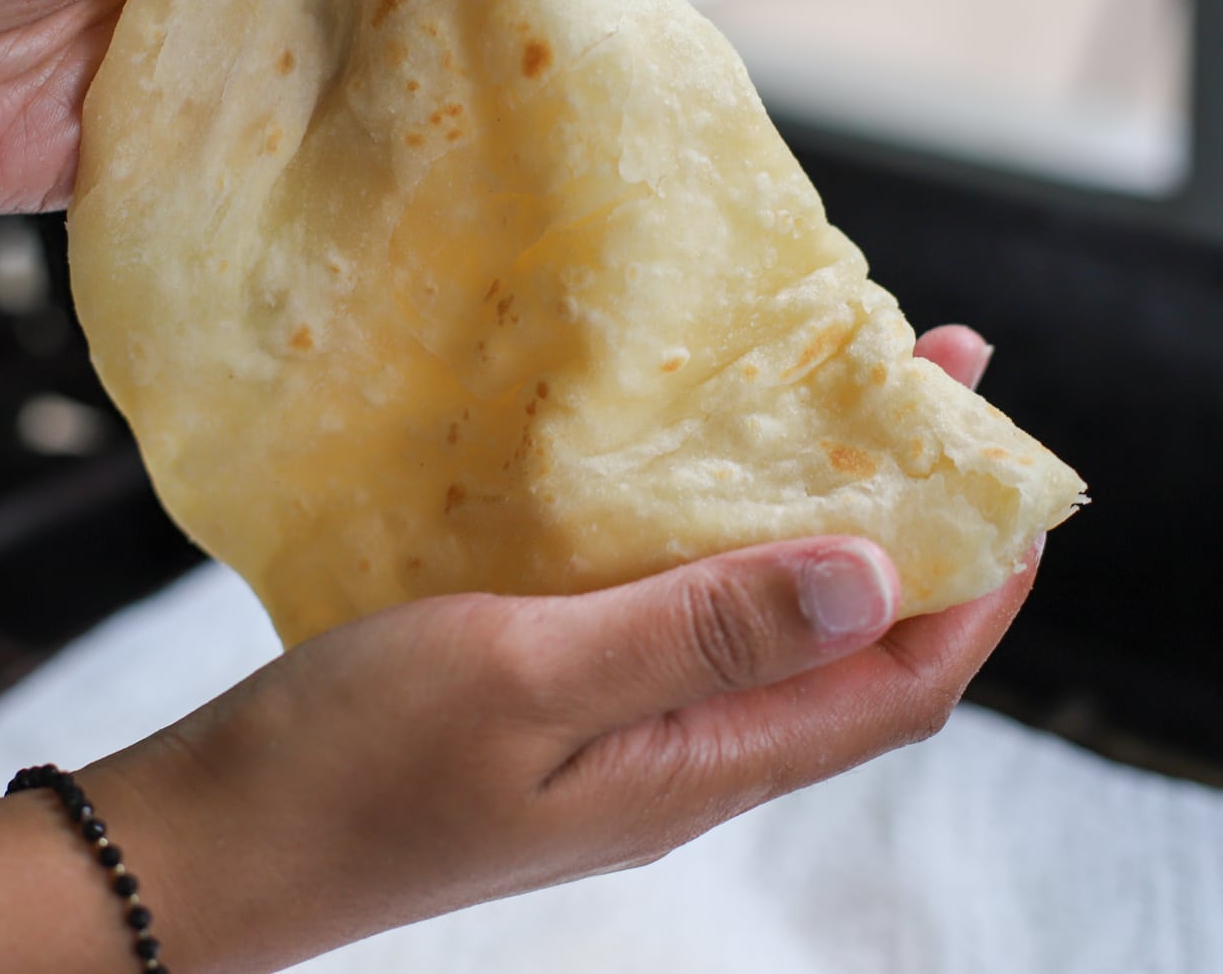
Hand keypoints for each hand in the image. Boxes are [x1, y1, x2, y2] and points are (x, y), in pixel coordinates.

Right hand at [91, 327, 1035, 971]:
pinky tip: (692, 470)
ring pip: (764, 626)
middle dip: (916, 527)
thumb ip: (701, 631)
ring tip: (836, 401)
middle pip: (846, 648)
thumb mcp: (530, 676)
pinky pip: (679, 619)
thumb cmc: (353, 765)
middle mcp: (681, 759)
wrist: (210, 842)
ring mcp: (617, 736)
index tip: (1012, 471)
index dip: (978, 589)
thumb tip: (875, 577)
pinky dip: (721, 540)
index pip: (896, 688)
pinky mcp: (554, 705)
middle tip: (933, 381)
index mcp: (698, 766)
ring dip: (818, 521)